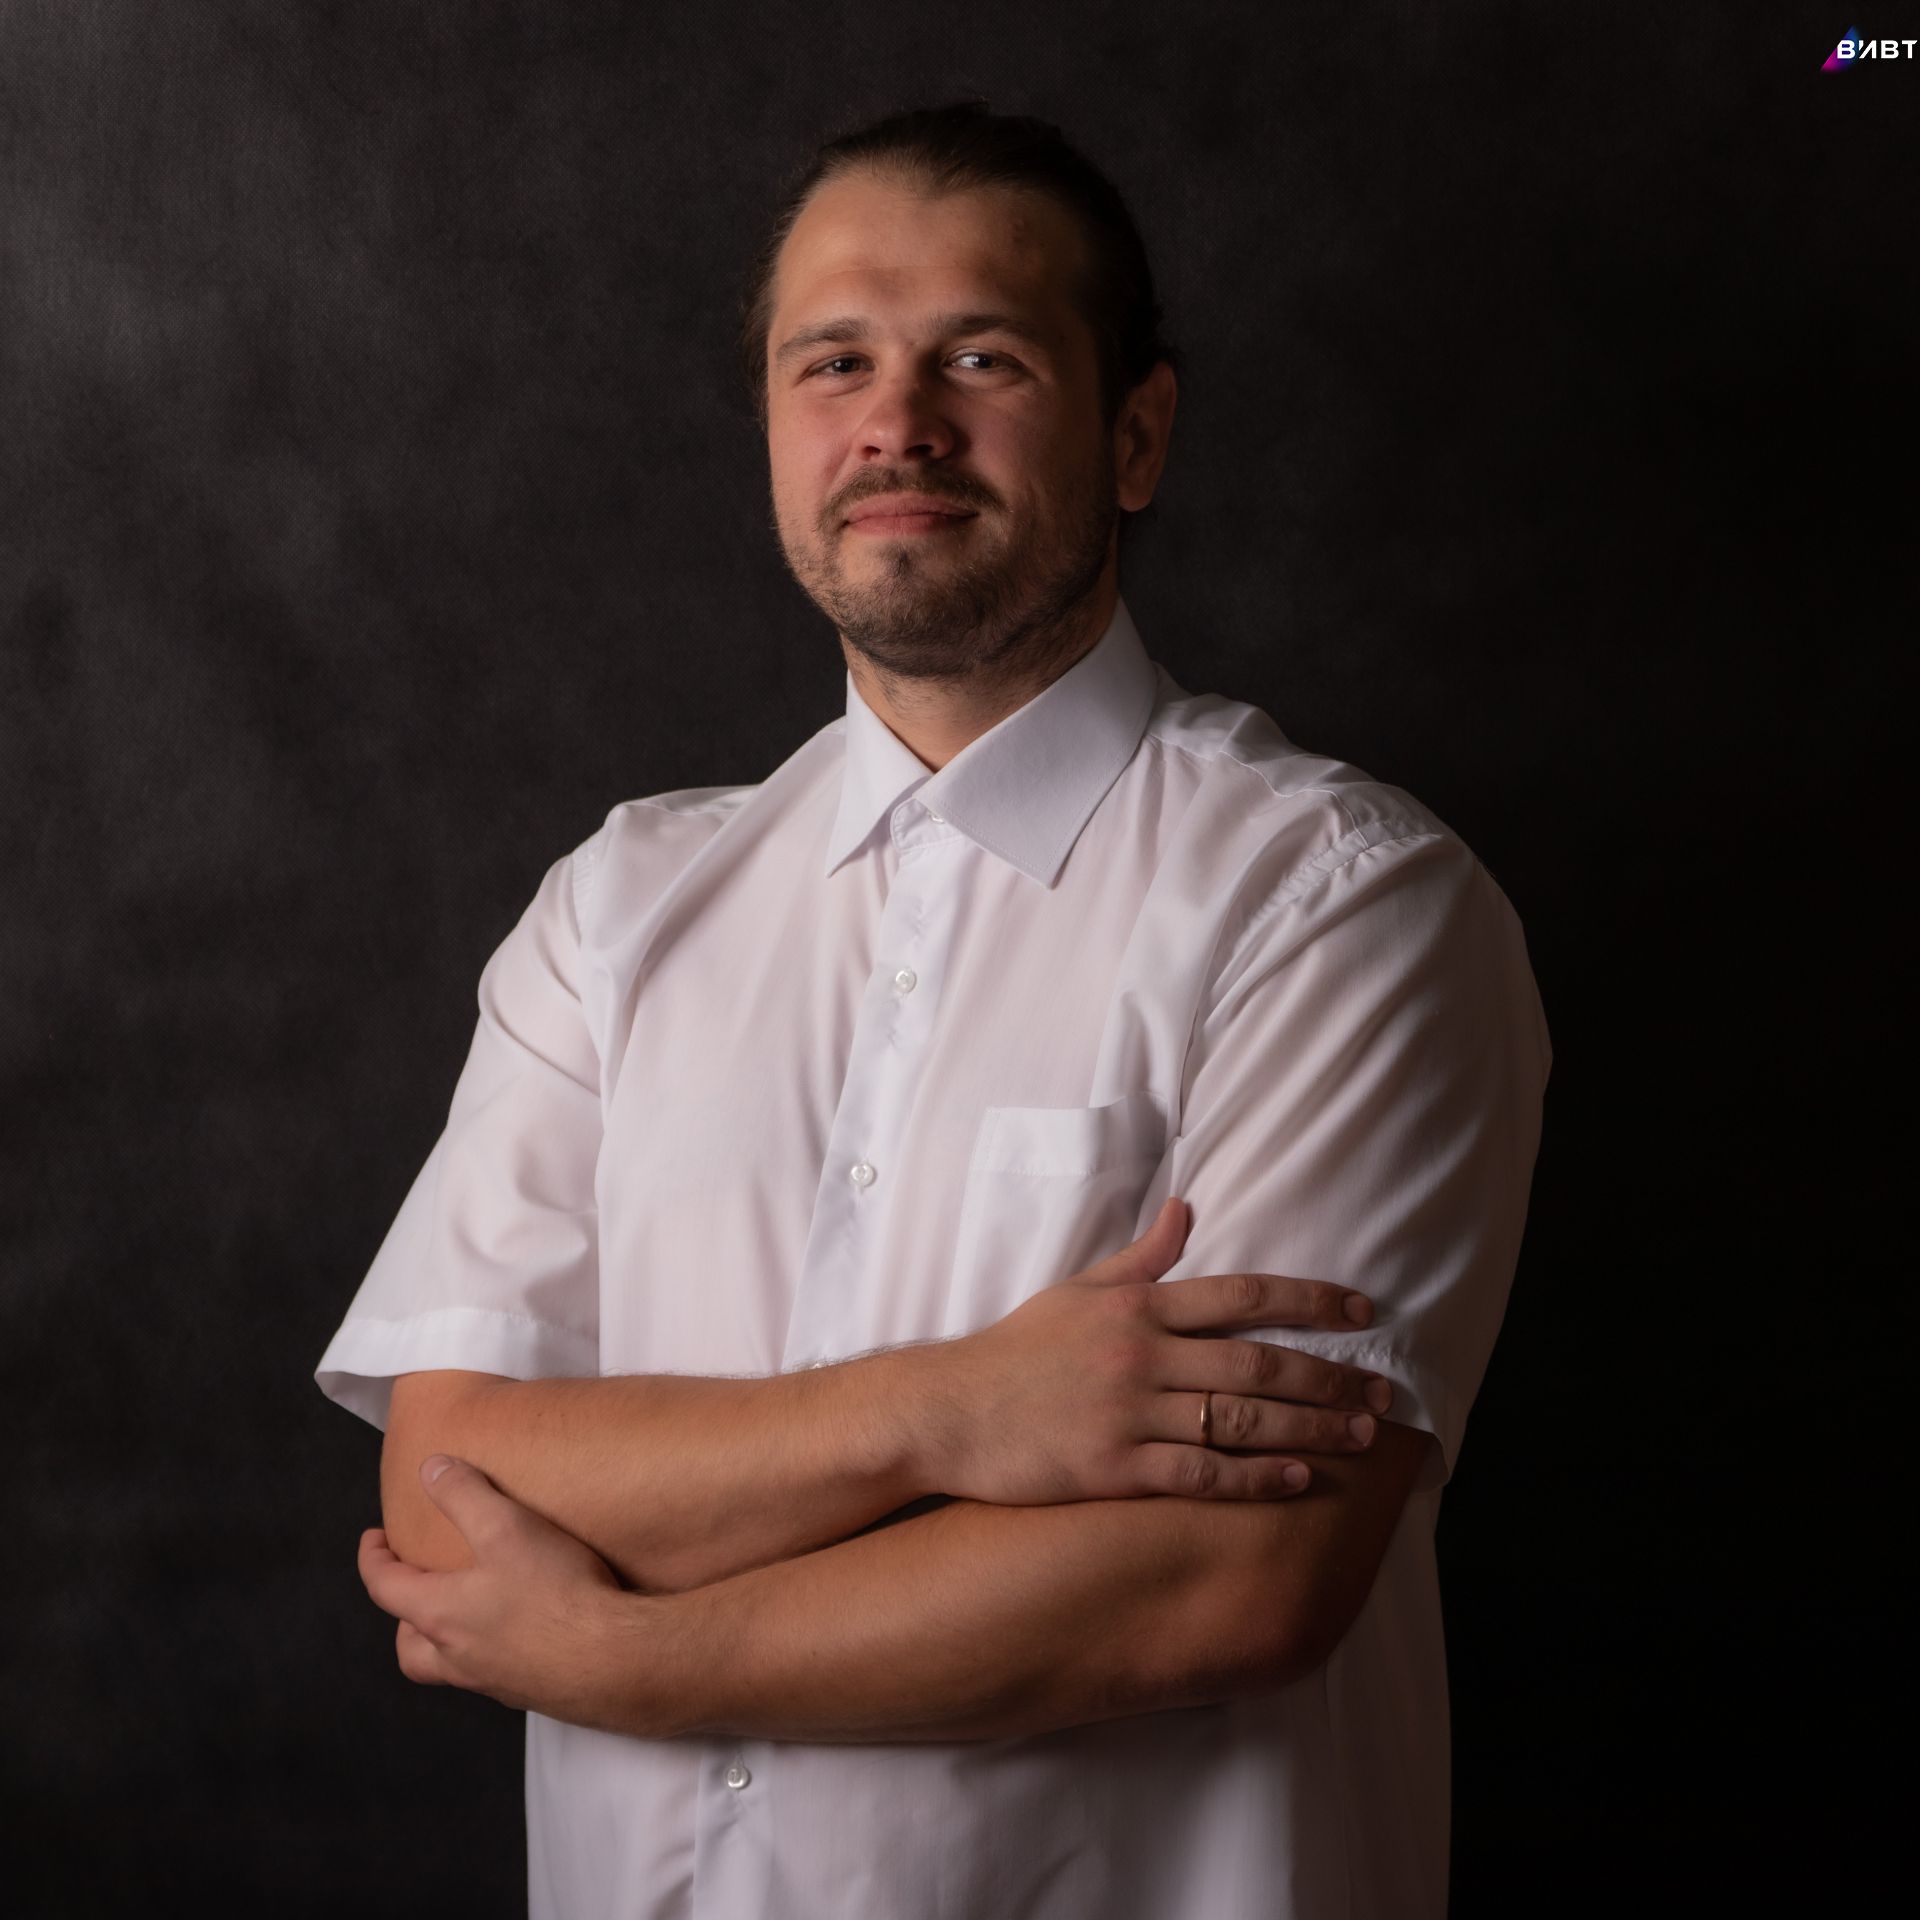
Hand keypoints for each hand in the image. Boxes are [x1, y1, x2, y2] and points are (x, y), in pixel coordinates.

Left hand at [356, 1455, 660, 1732]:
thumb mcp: (507, 1527)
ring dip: (446, 1641)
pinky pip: (494, 1673)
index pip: (384, 1588)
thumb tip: (429, 1468)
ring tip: (472, 1610)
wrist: (611, 1660)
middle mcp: (458, 1657)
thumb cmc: (553, 1592)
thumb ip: (464, 1495)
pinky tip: (526, 1627)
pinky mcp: (530, 1691)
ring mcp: (493, 1681)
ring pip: (449, 1667)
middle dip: (405, 1618)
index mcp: (440, 1615)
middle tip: (421, 1588)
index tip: (373, 1538)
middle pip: (410, 1649)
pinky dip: (492, 1650)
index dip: (372, 1559)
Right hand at [937, 1196, 1394, 1504]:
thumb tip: (1186, 1208)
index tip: (1362, 1312)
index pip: (1242, 1294)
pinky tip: (1297, 1481)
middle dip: (1329, 1376)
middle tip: (1381, 1392)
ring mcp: (1129, 1412)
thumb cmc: (1018, 1350)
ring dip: (1309, 1428)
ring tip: (1360, 1436)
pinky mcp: (1115, 1467)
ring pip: (1240, 1418)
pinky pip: (1201, 1473)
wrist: (951, 1411)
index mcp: (1138, 1306)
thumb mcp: (1079, 1291)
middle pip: (1257, 1361)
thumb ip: (1142, 1257)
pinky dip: (1254, 1477)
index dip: (1309, 1301)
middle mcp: (1141, 1354)